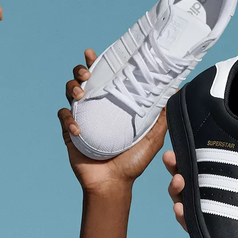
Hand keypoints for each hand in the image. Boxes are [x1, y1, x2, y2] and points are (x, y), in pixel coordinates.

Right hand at [57, 49, 167, 194]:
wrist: (113, 184)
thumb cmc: (132, 162)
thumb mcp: (152, 137)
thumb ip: (161, 115)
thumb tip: (173, 89)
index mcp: (112, 105)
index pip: (103, 78)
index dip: (96, 63)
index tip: (93, 53)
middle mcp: (95, 108)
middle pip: (81, 80)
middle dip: (80, 71)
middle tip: (87, 74)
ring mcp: (80, 119)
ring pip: (69, 93)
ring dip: (72, 88)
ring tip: (80, 95)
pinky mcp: (69, 132)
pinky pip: (64, 117)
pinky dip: (68, 119)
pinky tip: (78, 129)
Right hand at [165, 146, 237, 237]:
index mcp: (227, 187)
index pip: (206, 165)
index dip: (193, 152)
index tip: (187, 140)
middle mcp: (213, 200)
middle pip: (188, 178)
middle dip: (176, 165)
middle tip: (171, 157)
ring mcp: (208, 217)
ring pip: (183, 198)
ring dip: (175, 188)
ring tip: (178, 181)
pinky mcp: (206, 236)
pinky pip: (188, 223)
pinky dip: (181, 214)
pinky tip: (181, 207)